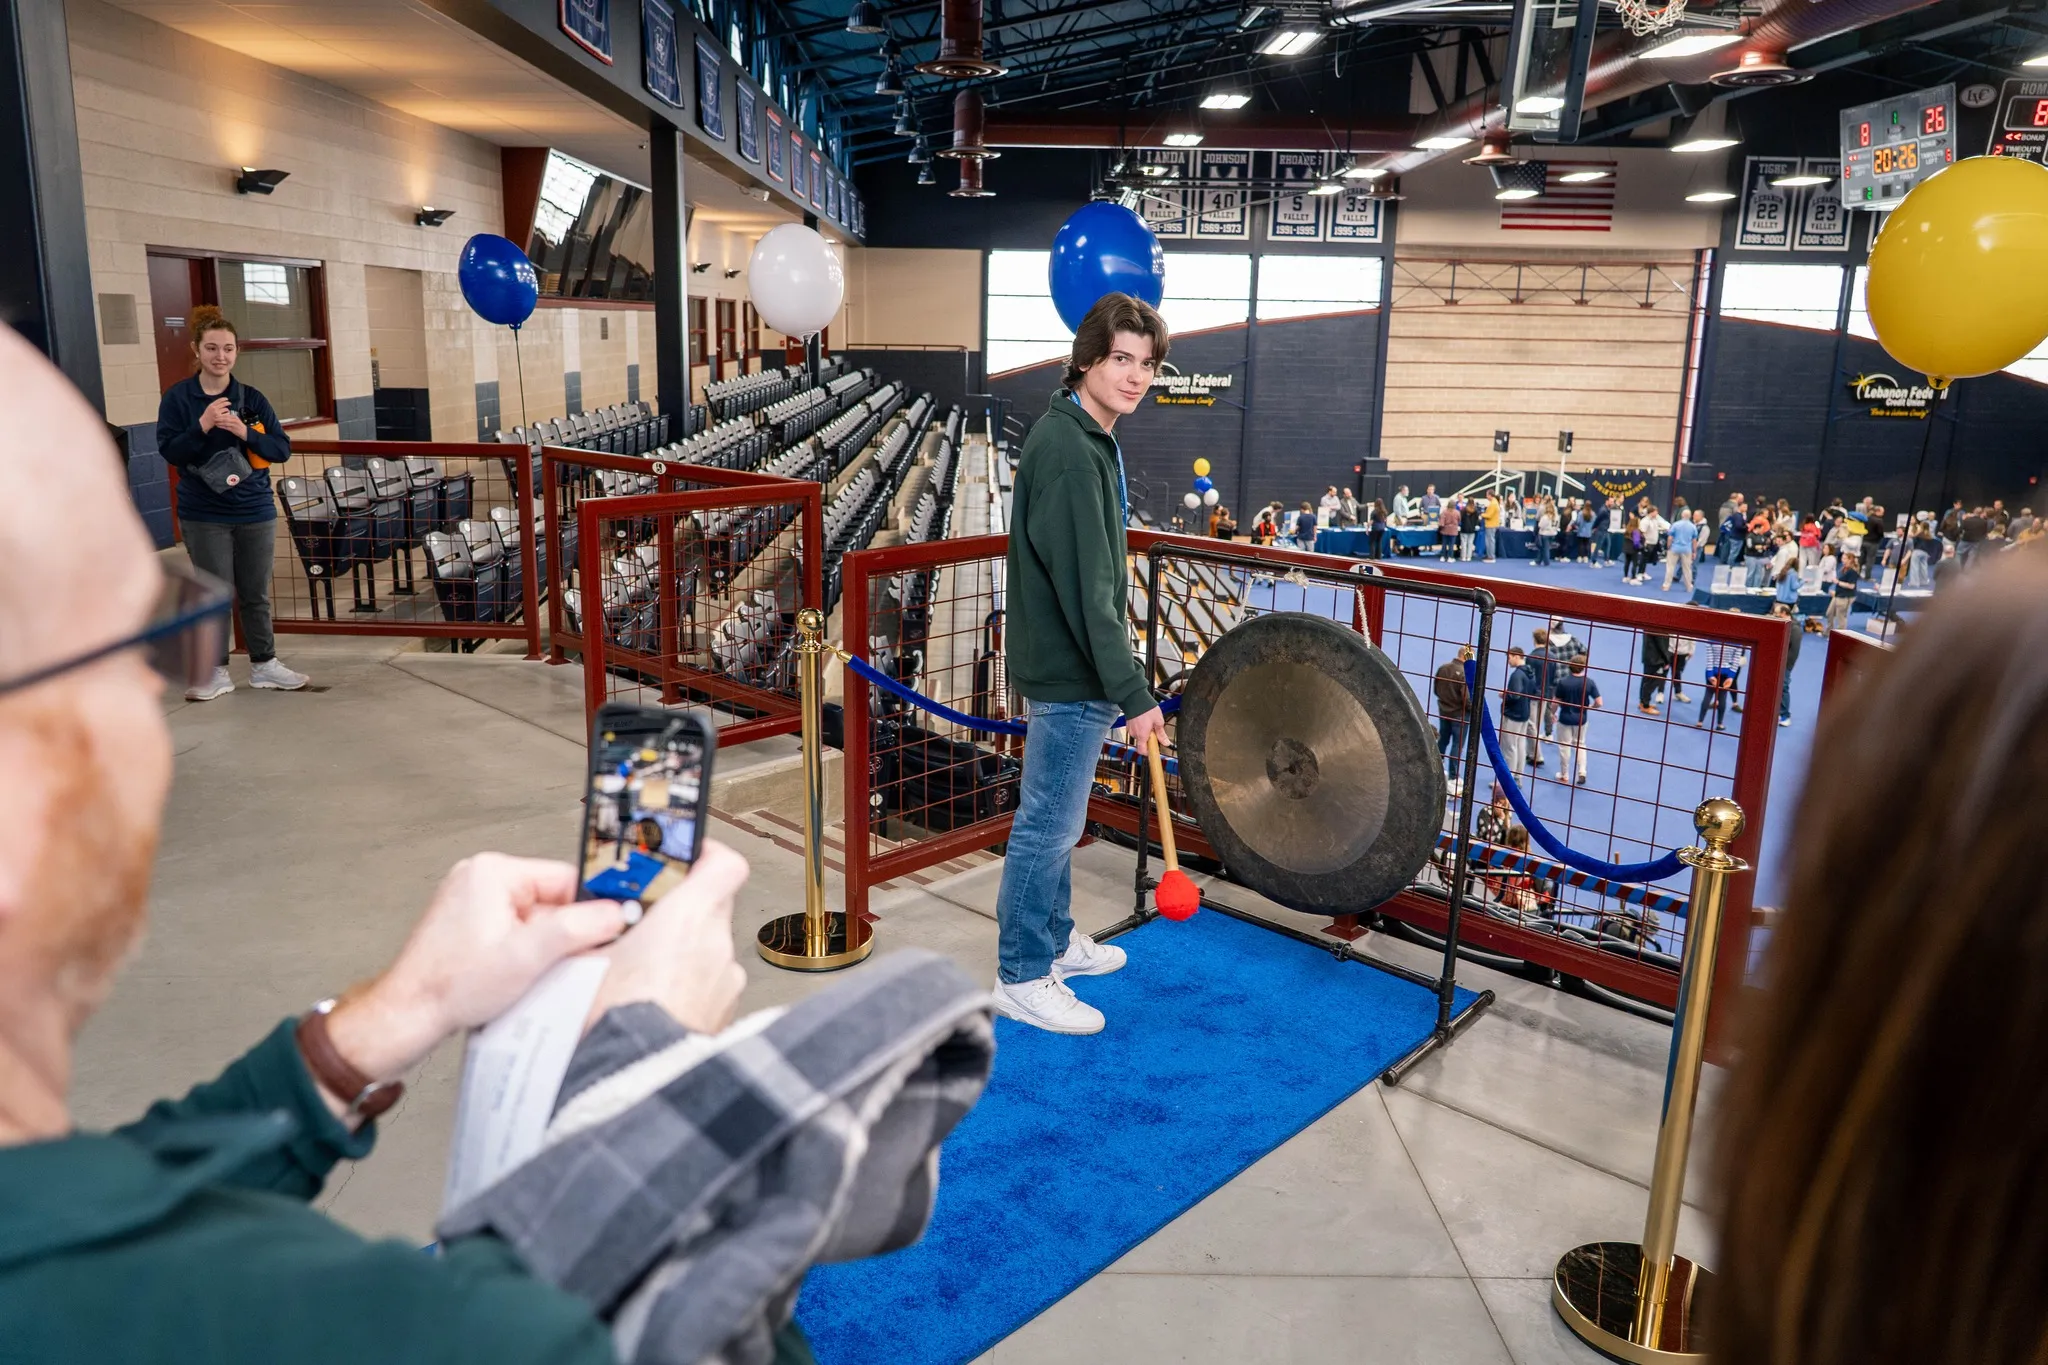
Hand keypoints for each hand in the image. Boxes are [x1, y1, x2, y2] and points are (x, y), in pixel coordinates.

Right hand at [198, 397, 232, 432]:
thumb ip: (214, 405)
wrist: (204, 422)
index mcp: (211, 405)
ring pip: (226, 409)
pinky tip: (226, 415)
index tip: (227, 398)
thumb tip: (221, 401)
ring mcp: (217, 413)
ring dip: (227, 410)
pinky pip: (227, 414)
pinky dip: (227, 414)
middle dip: (228, 403)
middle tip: (230, 403)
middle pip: (224, 403)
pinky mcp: (220, 417)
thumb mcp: (209, 408)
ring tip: (225, 411)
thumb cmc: (207, 415)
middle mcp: (214, 408)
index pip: (219, 400)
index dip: (224, 399)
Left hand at [217, 408, 248, 439]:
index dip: (220, 415)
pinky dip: (222, 426)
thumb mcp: (235, 421)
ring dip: (219, 422)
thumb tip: (222, 417)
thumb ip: (229, 419)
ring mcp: (234, 424)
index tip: (215, 415)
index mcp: (234, 417)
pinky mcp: (233, 429)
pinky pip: (226, 427)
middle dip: (219, 418)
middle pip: (225, 418)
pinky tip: (218, 426)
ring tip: (215, 422)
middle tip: (214, 418)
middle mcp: (234, 420)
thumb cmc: (239, 427)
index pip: (226, 415)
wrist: (245, 432)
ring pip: (225, 422)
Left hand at [326, 854, 627, 1082]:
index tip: (602, 933)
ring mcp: (473, 901)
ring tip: (528, 972)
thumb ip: (577, 929)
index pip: (566, 879)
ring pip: (535, 919)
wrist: (409, 1015)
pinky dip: (524, 952)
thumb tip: (614, 914)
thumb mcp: (528, 956)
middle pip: (552, 900)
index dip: (587, 910)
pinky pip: (516, 930)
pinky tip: (515, 974)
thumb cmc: (450, 986)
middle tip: (555, 963)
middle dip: (561, 934)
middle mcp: (480, 879)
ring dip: (542, 946)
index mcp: (493, 872)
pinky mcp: (469, 924)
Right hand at [586, 839, 748, 1034]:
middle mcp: (717, 946)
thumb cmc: (613, 1020)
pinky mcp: (725, 1014)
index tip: (688, 856)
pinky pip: (711, 985)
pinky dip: (690, 985)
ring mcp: (726, 982)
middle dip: (682, 909)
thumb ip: (593, 929)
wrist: (635, 1078)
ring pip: (710, 948)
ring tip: (644, 968)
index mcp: (688, 918)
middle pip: (713, 906)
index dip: (708, 855)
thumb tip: (586, 919)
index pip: (725, 865)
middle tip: (646, 919)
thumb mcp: (583, 960)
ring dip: (686, 951)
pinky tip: (656, 1000)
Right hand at [1124, 705, 1166, 749]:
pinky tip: (1143, 720)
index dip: (1148, 752)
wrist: (1135, 698)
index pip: (1142, 751)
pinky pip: (1135, 730)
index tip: (1154, 750)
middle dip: (1148, 739)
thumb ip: (1161, 734)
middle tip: (1154, 731)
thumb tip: (1166, 743)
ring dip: (1144, 733)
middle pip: (1142, 743)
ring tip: (1149, 723)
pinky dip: (1140, 728)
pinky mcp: (1128, 724)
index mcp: (1142, 735)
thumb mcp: (1158, 721)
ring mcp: (1130, 729)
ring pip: (1139, 736)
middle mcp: (1135, 734)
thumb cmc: (1147, 709)